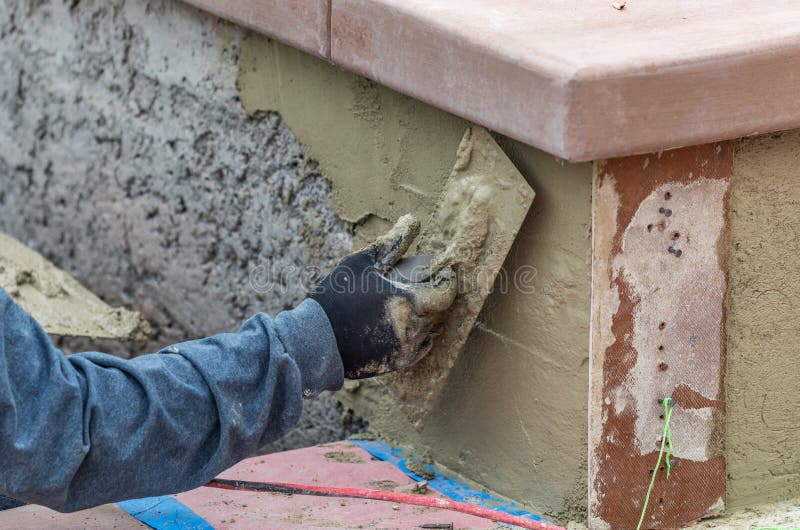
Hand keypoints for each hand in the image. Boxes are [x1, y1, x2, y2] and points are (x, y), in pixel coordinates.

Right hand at [311, 215, 456, 378]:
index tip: (439, 273)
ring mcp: (406, 349)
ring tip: (401, 304)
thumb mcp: (361, 264)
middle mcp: (412, 328)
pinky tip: (398, 324)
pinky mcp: (397, 363)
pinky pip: (418, 347)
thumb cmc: (337, 297)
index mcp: (407, 302)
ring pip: (428, 328)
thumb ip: (392, 243)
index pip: (446, 292)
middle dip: (431, 296)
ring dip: (422, 315)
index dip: (446, 281)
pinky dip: (414, 335)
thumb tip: (413, 221)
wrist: (315, 339)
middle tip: (415, 286)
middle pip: (438, 310)